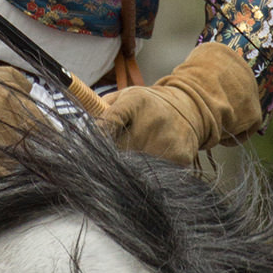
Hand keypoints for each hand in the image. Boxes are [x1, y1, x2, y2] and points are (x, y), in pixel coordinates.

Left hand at [100, 42, 262, 164]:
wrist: (192, 108)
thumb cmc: (150, 105)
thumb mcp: (126, 95)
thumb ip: (101, 108)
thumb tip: (80, 128)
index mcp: (134, 102)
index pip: (108, 122)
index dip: (96, 138)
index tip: (87, 152)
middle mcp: (152, 119)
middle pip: (118, 152)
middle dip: (110, 160)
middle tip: (110, 161)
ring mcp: (166, 140)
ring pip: (135, 169)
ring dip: (129, 171)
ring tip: (133, 162)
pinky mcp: (179, 157)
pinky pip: (155, 176)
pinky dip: (149, 176)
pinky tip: (150, 166)